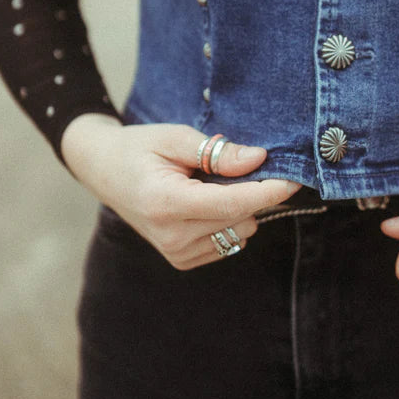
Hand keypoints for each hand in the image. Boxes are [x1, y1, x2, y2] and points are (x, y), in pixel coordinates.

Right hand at [63, 115, 301, 269]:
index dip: (268, 192)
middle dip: (253, 192)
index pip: (232, 204)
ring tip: (209, 183)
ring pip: (239, 232)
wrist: (103, 170)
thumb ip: (217, 153)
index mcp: (166, 202)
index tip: (295, 179)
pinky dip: (228, 221)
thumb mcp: (175, 138)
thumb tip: (259, 159)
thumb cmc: (139, 147)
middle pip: (240, 218)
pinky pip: (228, 242)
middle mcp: (171, 236)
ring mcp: (175, 253)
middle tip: (234, 164)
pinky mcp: (181, 260)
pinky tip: (205, 202)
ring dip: (240, 207)